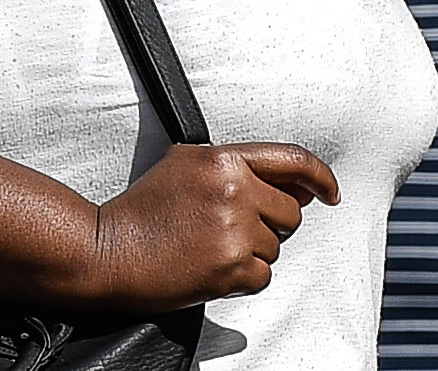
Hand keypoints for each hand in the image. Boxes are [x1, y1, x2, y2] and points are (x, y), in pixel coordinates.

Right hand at [84, 143, 340, 309]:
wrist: (107, 249)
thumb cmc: (142, 210)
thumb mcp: (185, 165)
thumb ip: (239, 166)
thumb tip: (301, 185)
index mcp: (221, 159)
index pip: (292, 159)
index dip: (321, 175)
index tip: (330, 191)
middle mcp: (232, 191)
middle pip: (290, 212)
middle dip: (268, 223)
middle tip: (228, 228)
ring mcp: (234, 231)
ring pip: (276, 246)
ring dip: (251, 252)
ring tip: (208, 246)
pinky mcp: (232, 268)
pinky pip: (263, 276)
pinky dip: (241, 278)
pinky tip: (209, 266)